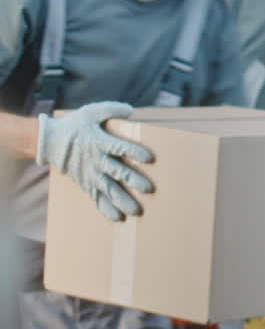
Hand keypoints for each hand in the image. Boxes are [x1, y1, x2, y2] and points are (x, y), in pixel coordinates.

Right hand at [36, 101, 153, 221]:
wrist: (50, 142)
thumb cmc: (74, 126)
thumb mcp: (90, 112)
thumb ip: (110, 109)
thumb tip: (131, 110)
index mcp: (99, 142)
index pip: (119, 147)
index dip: (134, 151)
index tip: (150, 158)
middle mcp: (97, 160)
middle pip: (117, 171)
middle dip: (133, 180)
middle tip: (149, 189)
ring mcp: (91, 174)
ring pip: (108, 189)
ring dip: (123, 200)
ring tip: (136, 211)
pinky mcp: (86, 184)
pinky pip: (96, 199)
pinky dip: (106, 209)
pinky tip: (118, 219)